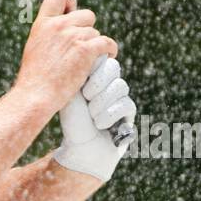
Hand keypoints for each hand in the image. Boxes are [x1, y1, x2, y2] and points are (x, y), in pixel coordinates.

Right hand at [13, 0, 118, 114]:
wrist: (36, 94)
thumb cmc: (35, 77)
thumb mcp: (35, 46)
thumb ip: (49, 33)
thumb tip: (66, 30)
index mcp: (43, 22)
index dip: (70, 2)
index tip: (72, 14)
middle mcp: (58, 25)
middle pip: (87, 14)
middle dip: (87, 29)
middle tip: (82, 46)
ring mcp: (73, 36)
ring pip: (96, 33)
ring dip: (95, 45)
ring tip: (87, 60)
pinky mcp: (86, 50)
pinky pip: (107, 43)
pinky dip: (110, 50)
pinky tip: (107, 57)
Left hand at [53, 54, 135, 181]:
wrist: (80, 149)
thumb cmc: (72, 121)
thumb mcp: (71, 93)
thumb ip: (81, 72)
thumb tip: (91, 51)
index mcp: (91, 75)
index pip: (100, 58)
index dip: (92, 69)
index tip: (81, 84)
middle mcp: (106, 83)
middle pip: (113, 67)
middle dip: (98, 84)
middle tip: (86, 97)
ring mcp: (119, 96)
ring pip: (121, 85)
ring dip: (102, 103)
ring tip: (91, 116)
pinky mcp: (129, 111)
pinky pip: (127, 103)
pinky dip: (111, 114)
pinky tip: (100, 124)